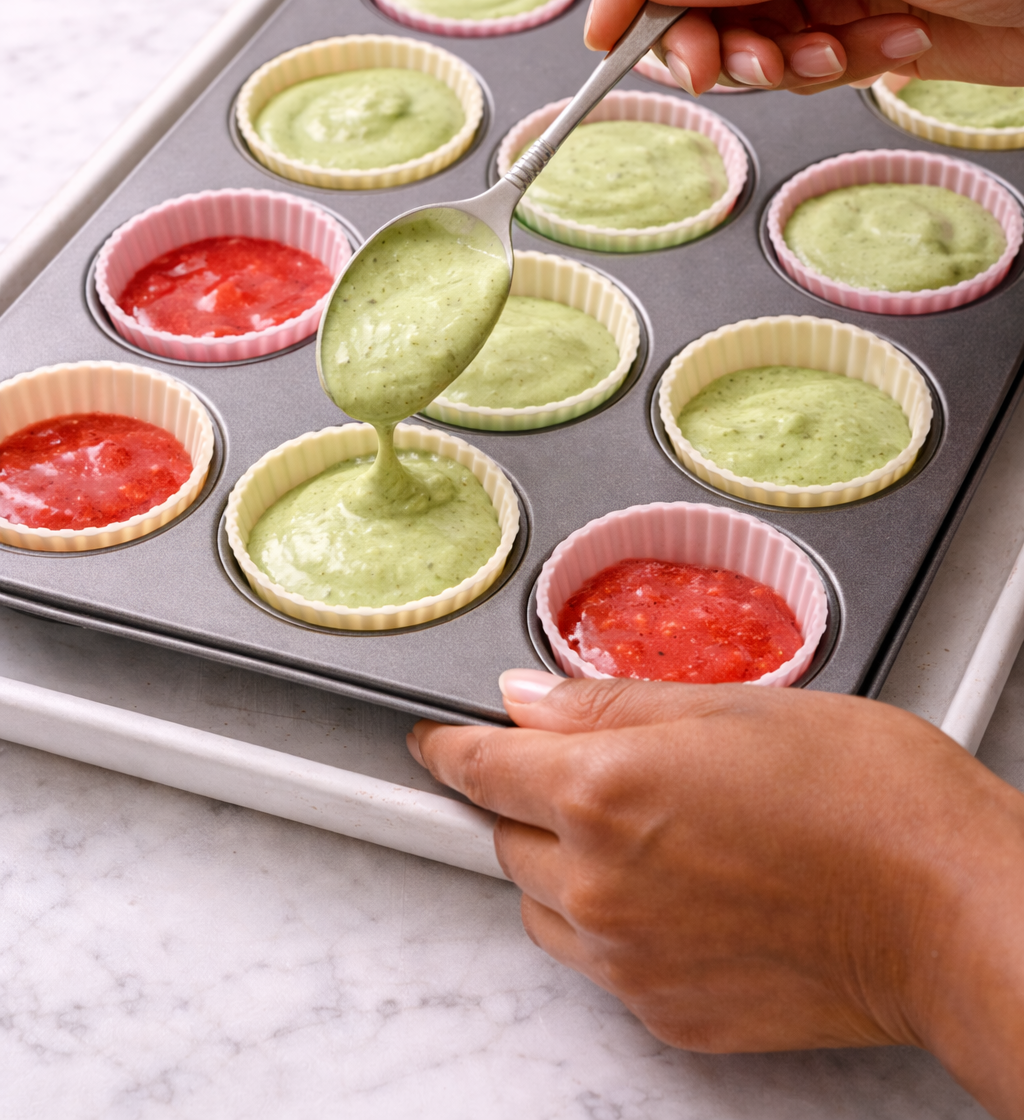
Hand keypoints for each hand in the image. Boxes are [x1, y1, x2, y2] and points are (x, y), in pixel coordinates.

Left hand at [410, 676, 1023, 1119]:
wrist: (950, 910)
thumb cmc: (867, 795)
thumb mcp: (735, 705)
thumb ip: (610, 704)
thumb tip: (526, 696)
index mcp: (607, 789)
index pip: (483, 767)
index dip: (451, 747)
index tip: (434, 742)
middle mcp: (600, 884)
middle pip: (508, 838)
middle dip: (530, 798)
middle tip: (592, 770)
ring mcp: (630, 962)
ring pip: (544, 904)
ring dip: (563, 864)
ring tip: (650, 831)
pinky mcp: (668, 1014)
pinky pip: (600, 962)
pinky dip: (612, 923)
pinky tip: (684, 891)